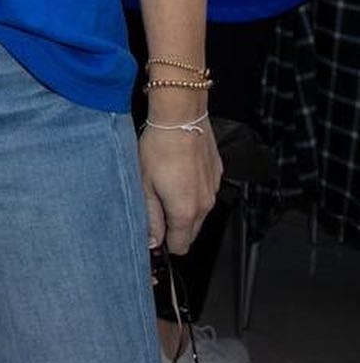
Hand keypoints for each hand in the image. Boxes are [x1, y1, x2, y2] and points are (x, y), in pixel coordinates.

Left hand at [138, 123, 222, 254]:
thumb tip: (152, 240)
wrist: (181, 116)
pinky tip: (179, 171)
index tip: (154, 231)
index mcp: (185, 212)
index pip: (180, 246)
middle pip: (191, 231)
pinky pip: (205, 191)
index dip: (165, 242)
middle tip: (156, 202)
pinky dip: (193, 189)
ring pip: (199, 212)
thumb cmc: (160, 146)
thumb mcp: (145, 184)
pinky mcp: (217, 173)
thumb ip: (150, 217)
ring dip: (184, 206)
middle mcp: (204, 204)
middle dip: (174, 225)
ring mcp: (213, 189)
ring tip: (166, 182)